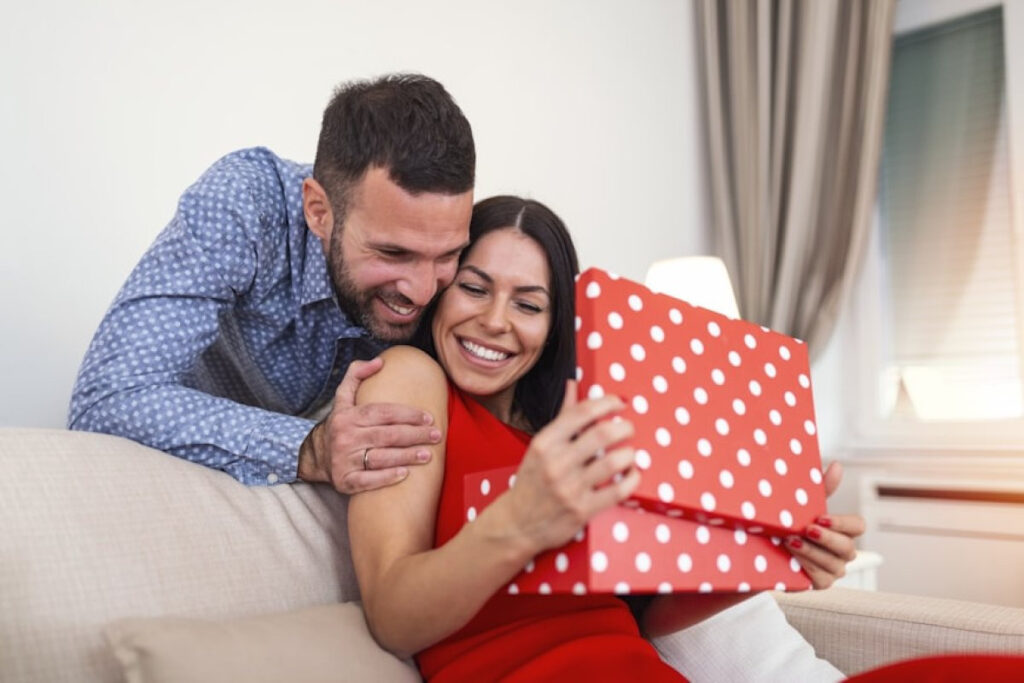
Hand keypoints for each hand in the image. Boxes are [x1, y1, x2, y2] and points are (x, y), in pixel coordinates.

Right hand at [297, 357, 440, 493]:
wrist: (316, 456)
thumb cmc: (340, 425)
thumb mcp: (343, 398)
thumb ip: (357, 375)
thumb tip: (380, 361)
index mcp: (348, 416)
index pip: (383, 413)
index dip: (408, 415)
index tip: (428, 418)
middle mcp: (345, 438)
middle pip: (386, 436)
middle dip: (415, 435)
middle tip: (436, 436)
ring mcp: (344, 460)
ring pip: (380, 458)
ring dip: (406, 457)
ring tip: (428, 455)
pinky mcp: (345, 481)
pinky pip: (367, 481)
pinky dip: (386, 478)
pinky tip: (405, 474)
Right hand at [500, 381, 640, 554]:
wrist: (516, 524)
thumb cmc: (532, 481)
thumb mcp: (541, 446)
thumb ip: (563, 416)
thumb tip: (573, 384)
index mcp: (545, 442)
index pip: (582, 412)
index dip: (607, 403)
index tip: (619, 403)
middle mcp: (556, 463)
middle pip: (603, 434)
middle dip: (625, 427)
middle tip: (629, 429)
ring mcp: (570, 488)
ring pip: (614, 462)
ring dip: (630, 454)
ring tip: (630, 453)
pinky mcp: (582, 510)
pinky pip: (619, 491)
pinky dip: (632, 479)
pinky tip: (632, 474)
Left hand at [785, 461, 865, 588]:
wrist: (765, 550)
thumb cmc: (791, 524)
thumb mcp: (804, 505)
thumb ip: (822, 488)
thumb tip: (837, 466)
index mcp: (842, 531)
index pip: (858, 526)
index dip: (842, 523)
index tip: (821, 517)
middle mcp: (842, 551)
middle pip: (847, 547)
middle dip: (826, 539)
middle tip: (806, 529)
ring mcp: (833, 569)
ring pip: (834, 564)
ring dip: (811, 552)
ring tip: (791, 541)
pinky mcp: (820, 583)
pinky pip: (820, 578)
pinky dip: (806, 566)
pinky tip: (791, 557)